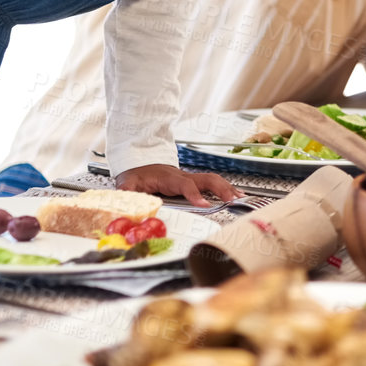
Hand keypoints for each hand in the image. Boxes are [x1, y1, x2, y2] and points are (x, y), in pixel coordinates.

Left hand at [116, 163, 237, 206]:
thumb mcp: (127, 183)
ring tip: (240, 199)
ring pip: (213, 179)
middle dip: (221, 189)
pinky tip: (234, 195)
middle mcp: (182, 176)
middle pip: (207, 179)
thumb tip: (126, 204)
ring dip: (227, 188)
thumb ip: (127, 193)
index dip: (195, 194)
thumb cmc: (136, 173)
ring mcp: (189, 177)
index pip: (186, 185)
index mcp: (169, 178)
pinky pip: (211, 182)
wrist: (138, 161)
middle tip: (232, 201)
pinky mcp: (192, 181)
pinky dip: (225, 188)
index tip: (205, 204)